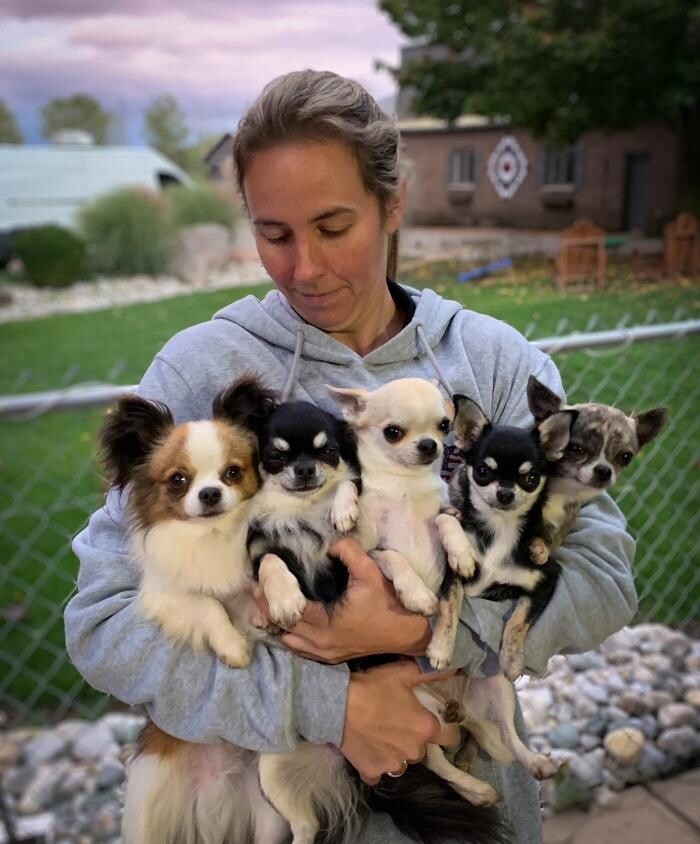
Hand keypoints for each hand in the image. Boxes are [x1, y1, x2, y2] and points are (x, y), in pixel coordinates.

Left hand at [279, 538, 431, 661]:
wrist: (406, 633)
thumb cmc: (388, 603)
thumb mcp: (370, 573)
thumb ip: (349, 553)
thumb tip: (330, 542)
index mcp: (325, 623)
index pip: (287, 606)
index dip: (273, 586)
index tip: (265, 568)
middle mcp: (319, 643)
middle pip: (280, 624)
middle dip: (266, 602)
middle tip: (255, 582)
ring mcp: (323, 653)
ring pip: (286, 639)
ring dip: (275, 619)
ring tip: (266, 598)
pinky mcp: (328, 656)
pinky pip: (298, 647)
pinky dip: (287, 632)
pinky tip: (284, 617)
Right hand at [340, 660, 459, 784]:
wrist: (338, 706)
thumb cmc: (374, 687)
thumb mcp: (404, 673)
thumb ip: (430, 673)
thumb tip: (453, 669)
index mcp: (425, 728)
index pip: (450, 737)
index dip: (446, 729)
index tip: (435, 722)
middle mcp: (413, 751)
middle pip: (421, 749)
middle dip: (414, 739)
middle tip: (399, 724)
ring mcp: (392, 764)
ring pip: (401, 763)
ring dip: (396, 753)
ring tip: (382, 737)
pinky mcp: (372, 772)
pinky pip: (378, 773)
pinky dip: (375, 764)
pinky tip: (368, 750)